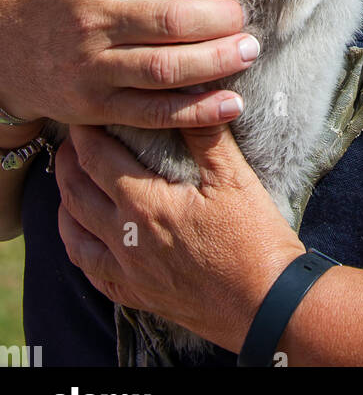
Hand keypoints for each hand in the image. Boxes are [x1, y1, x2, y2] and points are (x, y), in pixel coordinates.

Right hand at [0, 0, 254, 128]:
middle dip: (221, 20)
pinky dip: (196, 111)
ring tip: (248, 52)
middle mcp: (91, 19)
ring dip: (218, 61)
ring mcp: (91, 67)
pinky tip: (231, 103)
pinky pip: (152, 112)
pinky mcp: (94, 106)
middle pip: (172, 20)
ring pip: (167, 67)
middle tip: (245, 20)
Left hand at [56, 122, 302, 353]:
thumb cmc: (254, 238)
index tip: (85, 113)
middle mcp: (125, 237)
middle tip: (70, 138)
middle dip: (67, 160)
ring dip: (65, 201)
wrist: (265, 304)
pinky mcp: (136, 295)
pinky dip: (77, 248)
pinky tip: (82, 235)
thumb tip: (191, 90)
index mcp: (145, 203)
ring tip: (70, 179)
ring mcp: (127, 271)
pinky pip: (90, 271)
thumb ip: (204, 134)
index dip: (85, 131)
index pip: (96, 157)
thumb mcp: (234, 178)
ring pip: (74, 233)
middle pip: (76, 192)